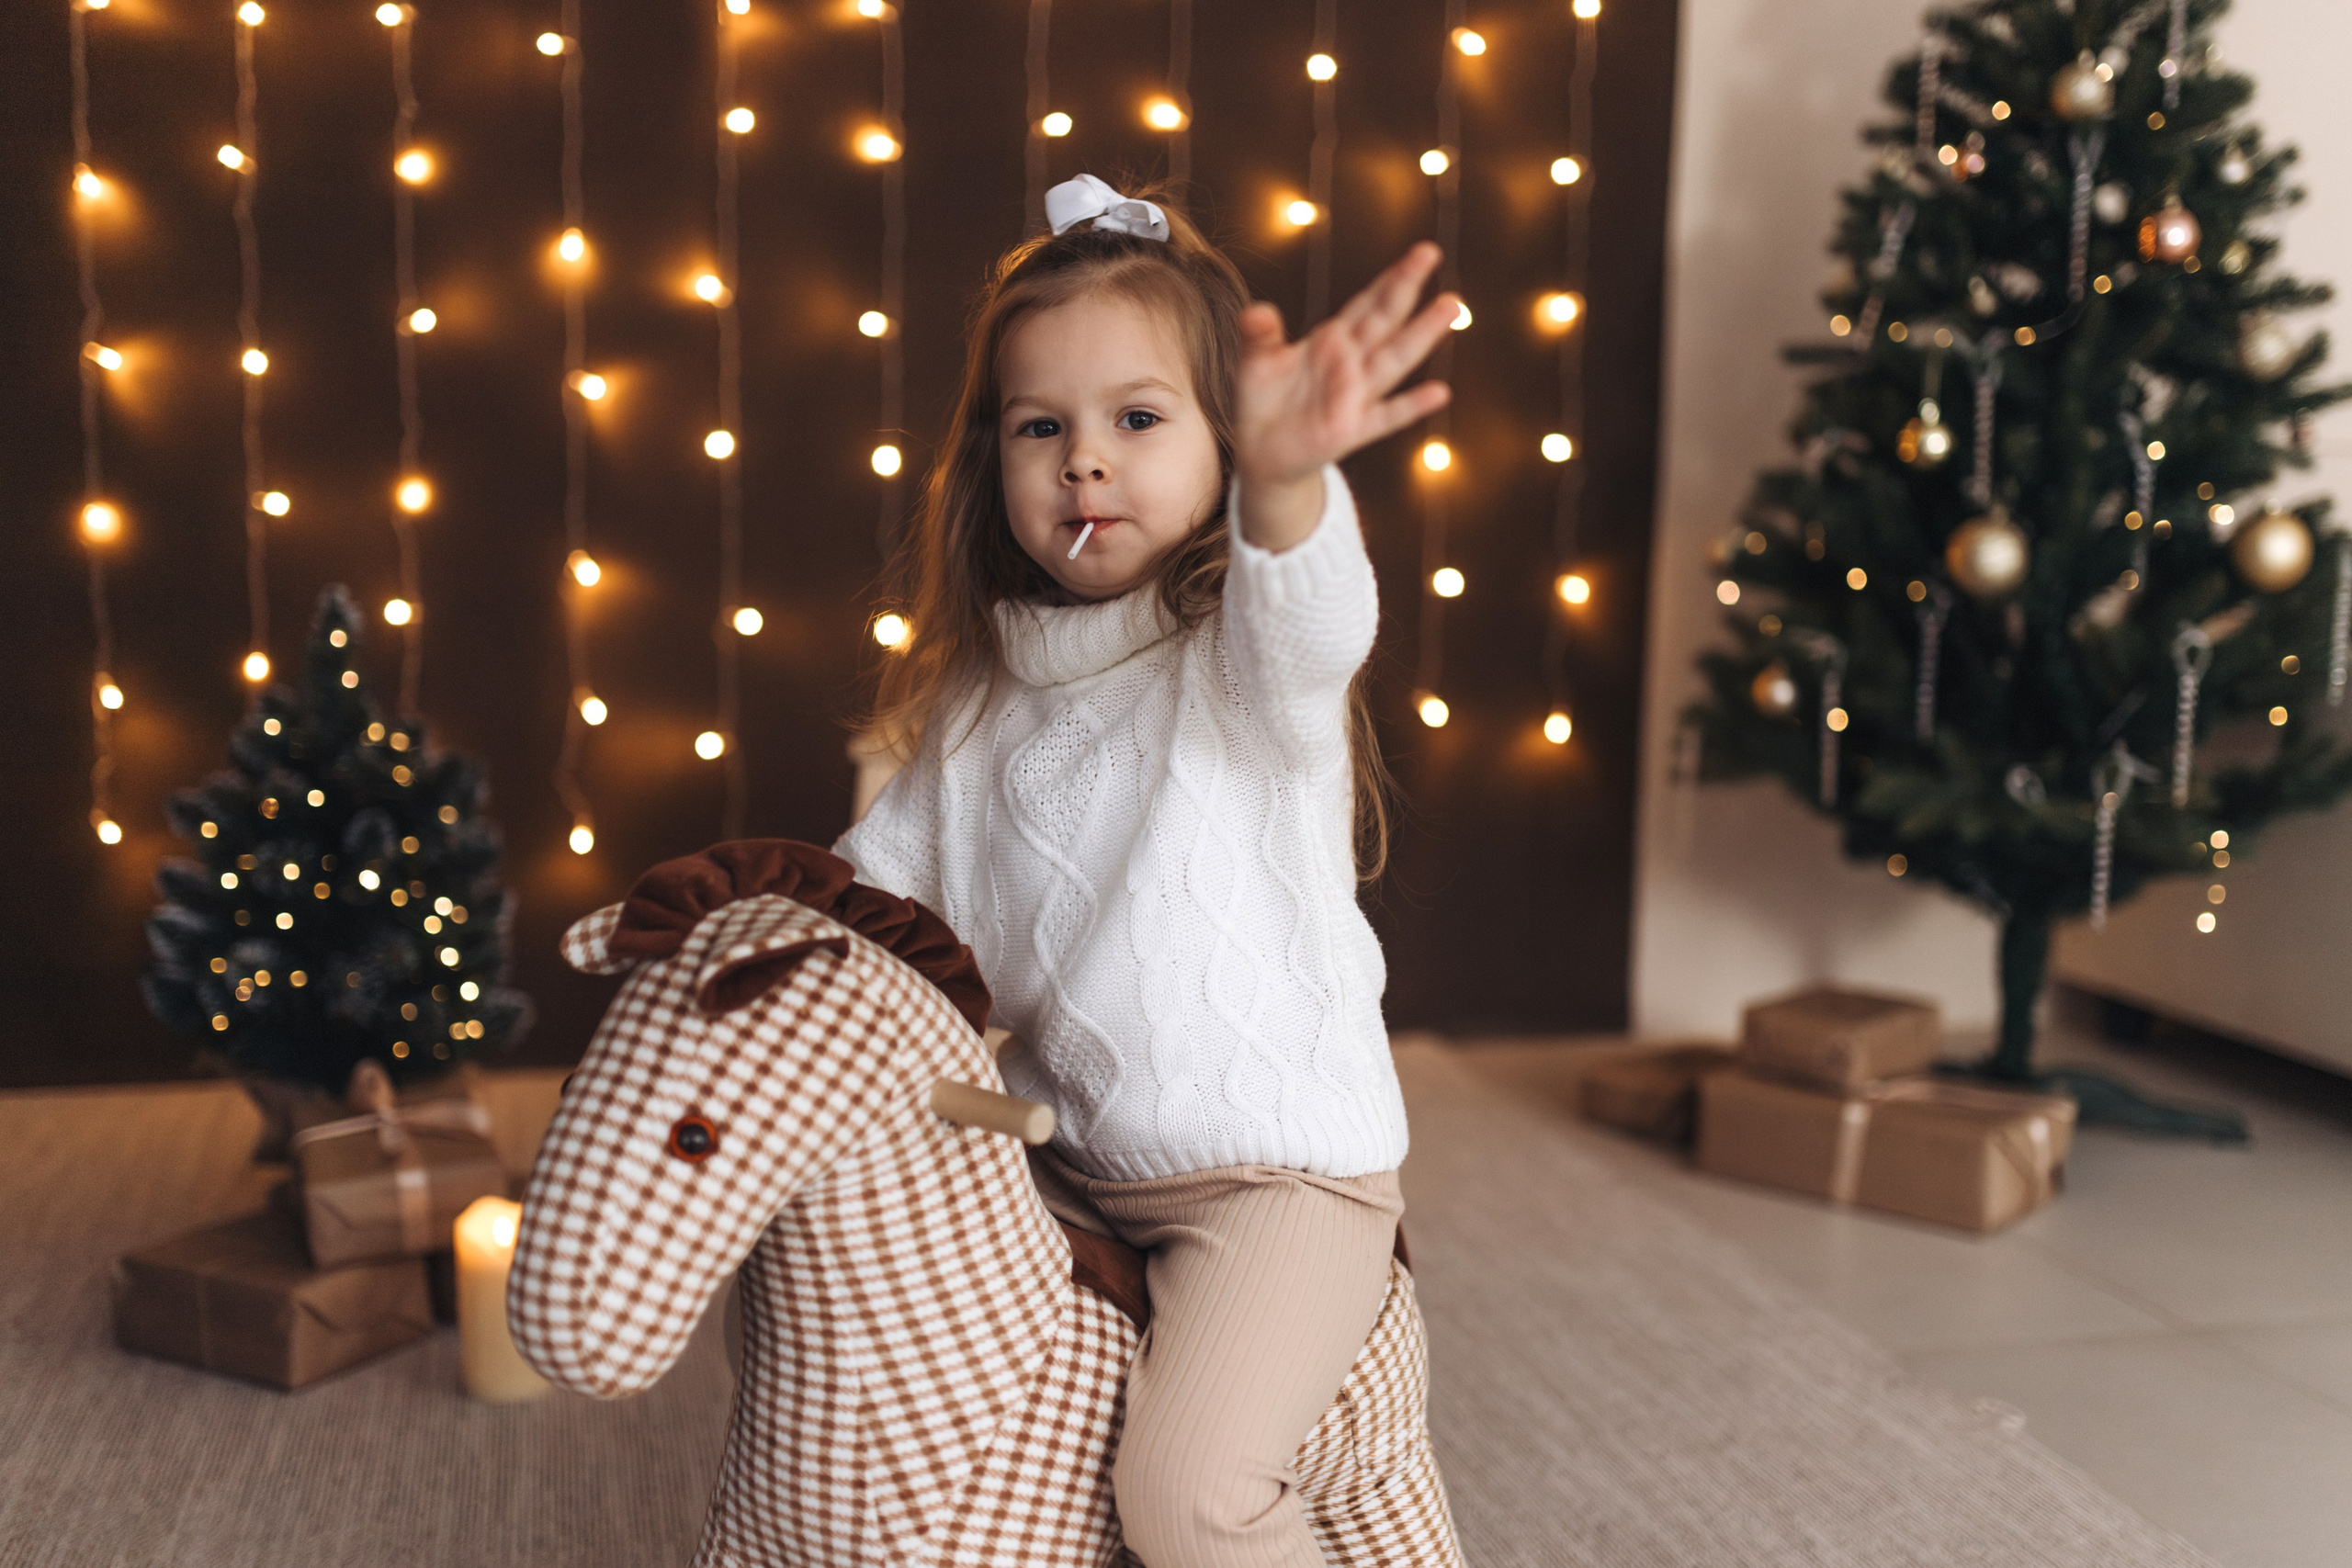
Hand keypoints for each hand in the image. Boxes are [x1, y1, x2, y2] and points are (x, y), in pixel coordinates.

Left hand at [1230, 241, 1456, 548]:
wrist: (1262, 451)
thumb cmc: (1264, 399)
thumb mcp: (1256, 361)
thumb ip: (1259, 334)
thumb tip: (1254, 312)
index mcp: (1333, 340)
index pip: (1369, 303)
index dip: (1393, 278)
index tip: (1422, 252)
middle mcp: (1352, 363)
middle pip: (1385, 320)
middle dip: (1406, 288)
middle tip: (1432, 253)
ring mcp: (1356, 396)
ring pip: (1394, 360)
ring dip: (1421, 334)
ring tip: (1447, 306)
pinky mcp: (1352, 430)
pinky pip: (1386, 416)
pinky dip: (1411, 406)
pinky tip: (1438, 393)